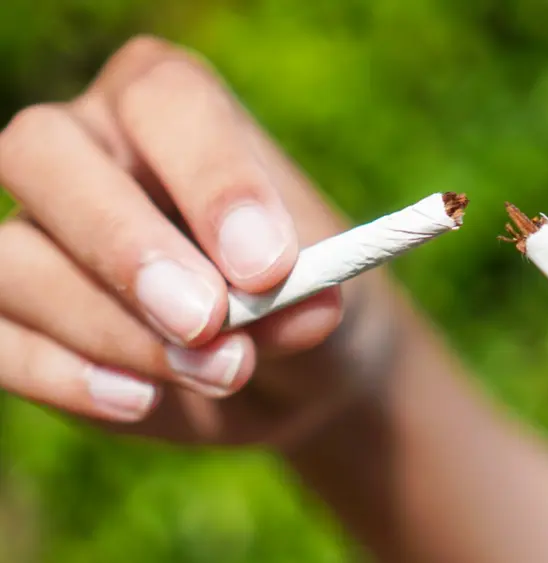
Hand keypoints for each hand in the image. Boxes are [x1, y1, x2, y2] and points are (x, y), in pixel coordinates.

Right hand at [0, 36, 363, 447]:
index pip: (164, 100)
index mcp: (166, 103)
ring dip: (115, 331)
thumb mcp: (322, 290)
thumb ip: (302, 290)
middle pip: (43, 153)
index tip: (267, 266)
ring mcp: (33, 227)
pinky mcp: (11, 313)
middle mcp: (85, 145)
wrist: (284, 368)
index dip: (212, 179)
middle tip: (208, 320)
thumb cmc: (300, 297)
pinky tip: (140, 400)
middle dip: (127, 248)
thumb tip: (288, 311)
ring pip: (13, 258)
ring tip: (219, 372)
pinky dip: (67, 377)